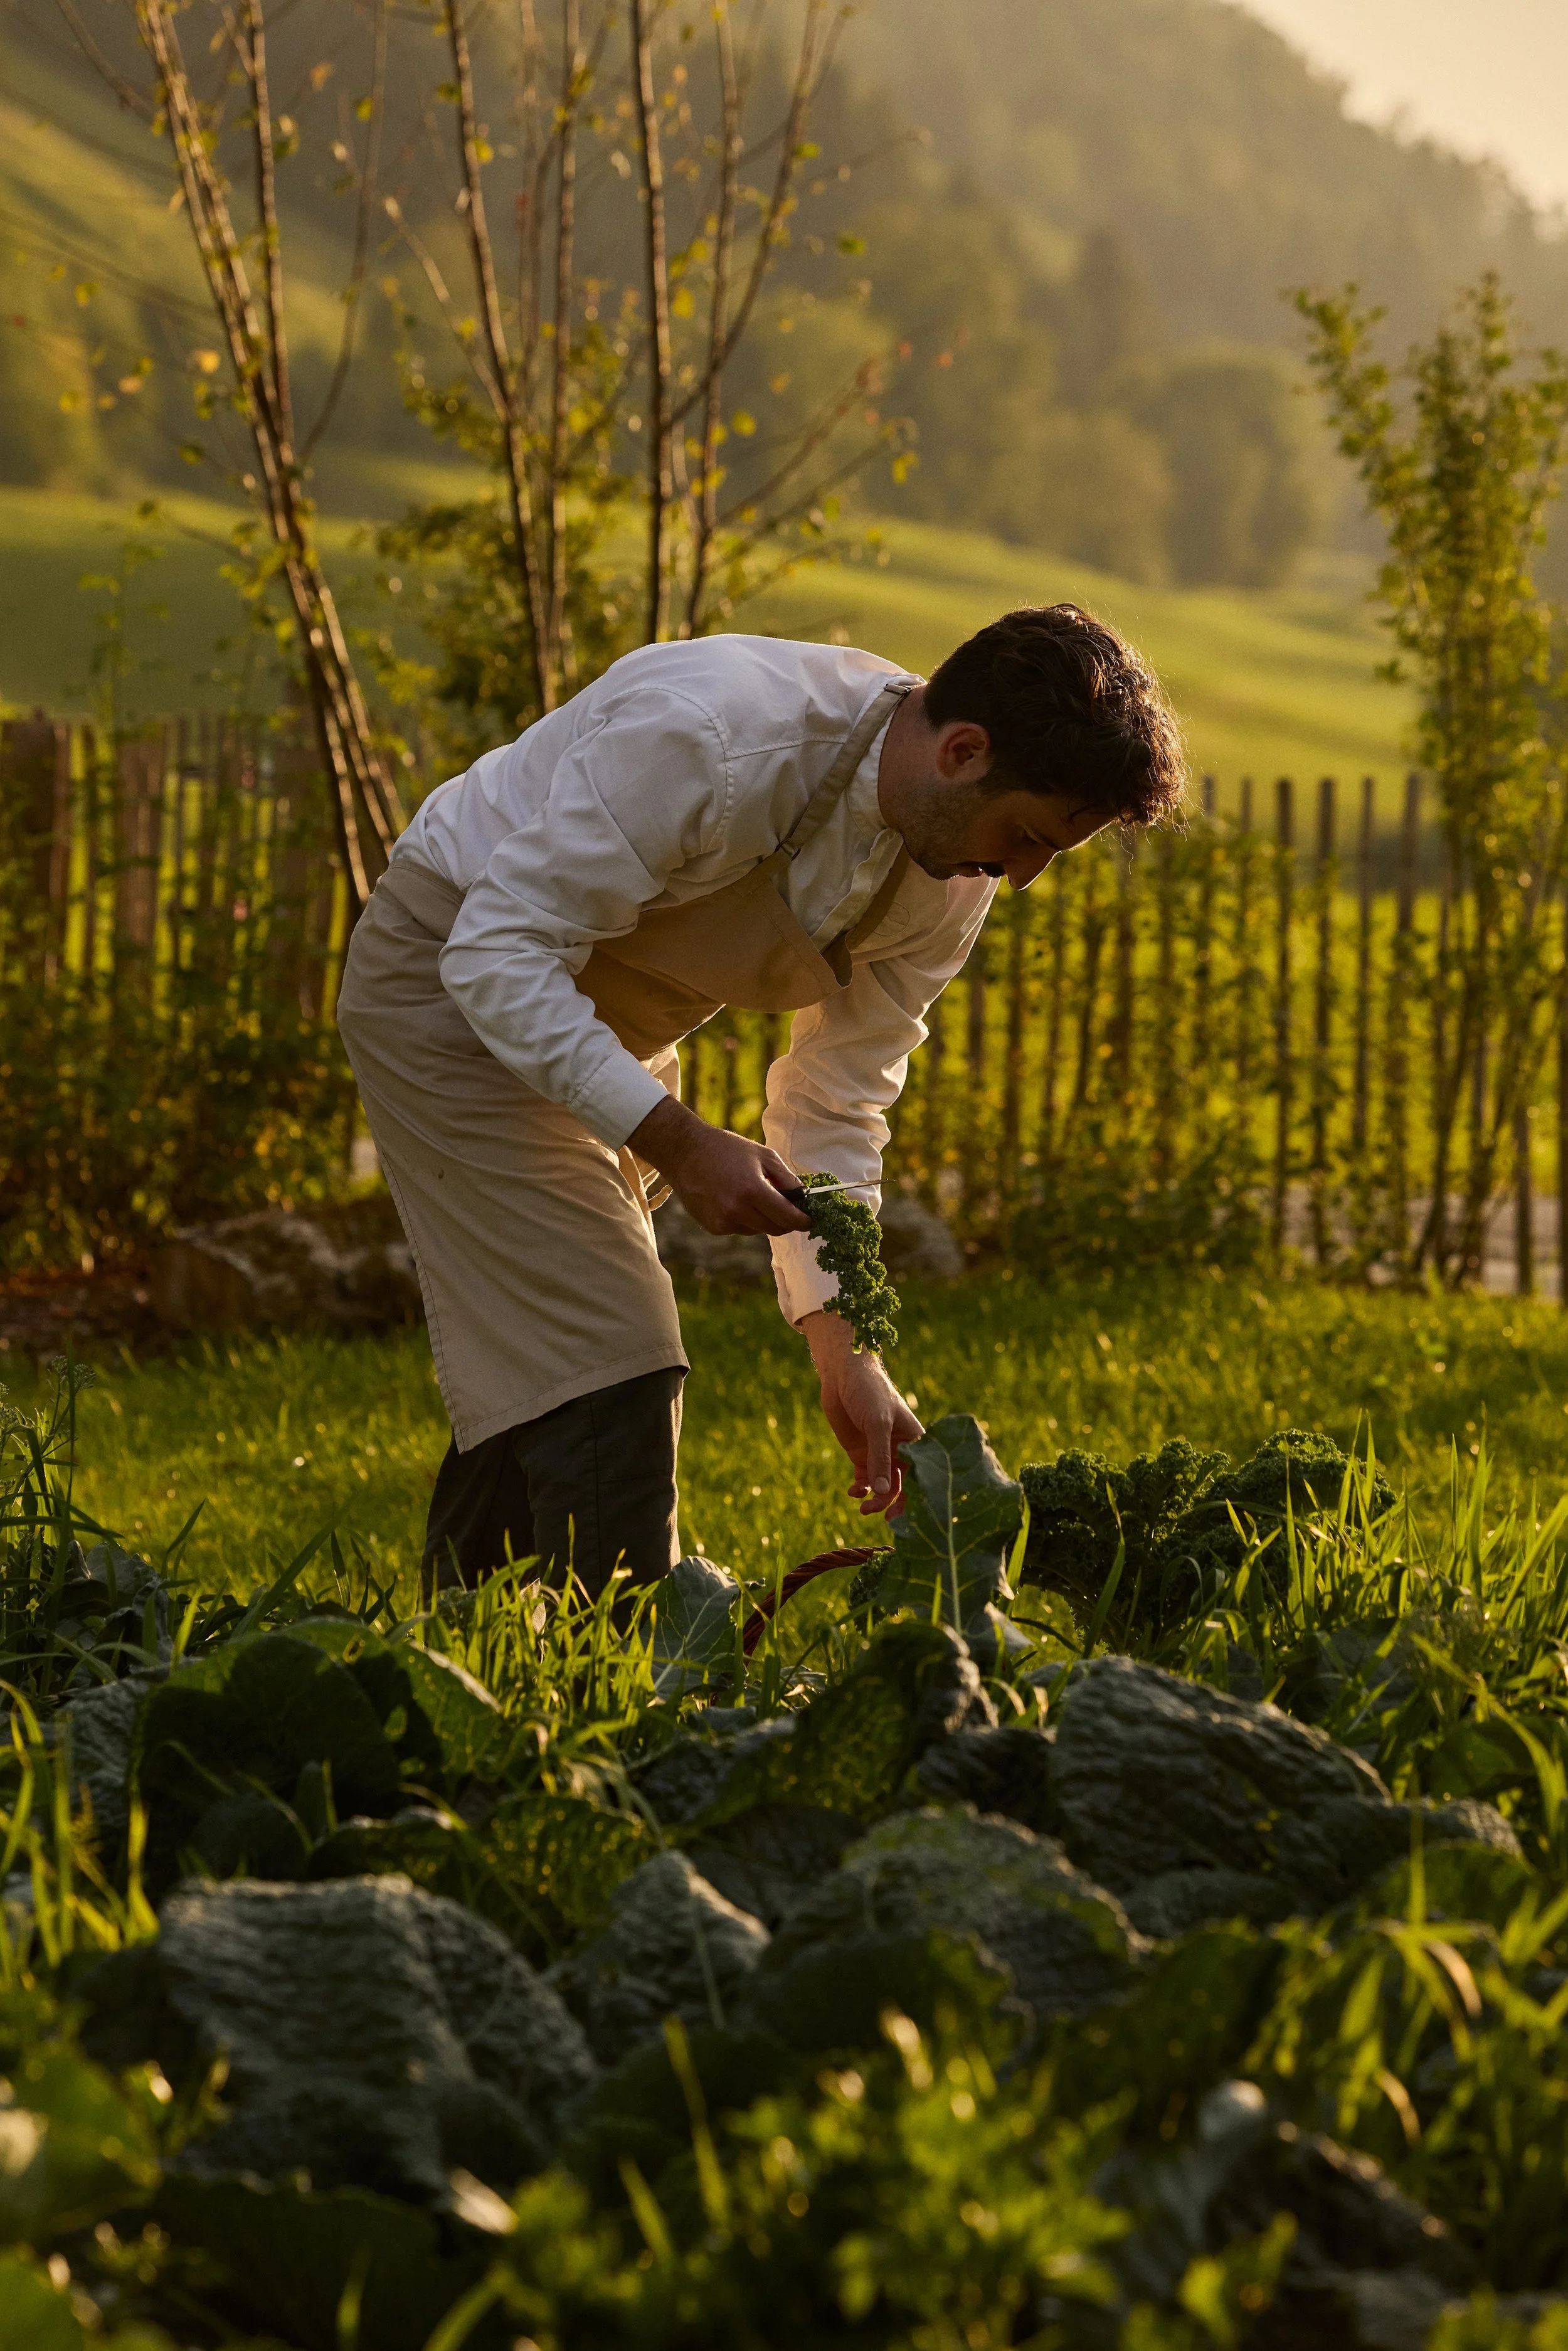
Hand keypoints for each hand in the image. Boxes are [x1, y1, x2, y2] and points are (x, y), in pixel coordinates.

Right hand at [629, 1096, 810, 1237]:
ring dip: (763, 1218)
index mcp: (753, 1190)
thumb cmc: (727, 1149)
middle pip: (775, 1229)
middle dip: (786, 1221)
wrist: (685, 1153)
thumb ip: (787, 1179)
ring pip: (758, 1230)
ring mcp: (723, 1221)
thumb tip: (805, 1200)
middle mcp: (737, 1210)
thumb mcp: (763, 1155)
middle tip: (788, 1208)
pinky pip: (739, 1229)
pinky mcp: (713, 1227)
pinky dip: (744, 1219)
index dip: (803, 1221)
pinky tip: (733, 1199)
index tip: (809, 1220)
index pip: (788, 1218)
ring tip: (751, 1194)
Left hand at [802, 1307, 922, 1516]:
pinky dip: (861, 1489)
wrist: (843, 1374)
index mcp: (915, 1441)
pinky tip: (853, 1491)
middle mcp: (900, 1450)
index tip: (903, 1515)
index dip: (916, 1497)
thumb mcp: (877, 1423)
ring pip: (883, 1486)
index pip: (921, 1475)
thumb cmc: (869, 1392)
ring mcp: (880, 1453)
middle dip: (892, 1502)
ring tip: (863, 1506)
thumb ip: (880, 1458)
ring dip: (875, 1498)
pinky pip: (865, 1480)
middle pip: (902, 1485)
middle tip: (879, 1515)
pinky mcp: (861, 1453)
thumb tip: (883, 1492)